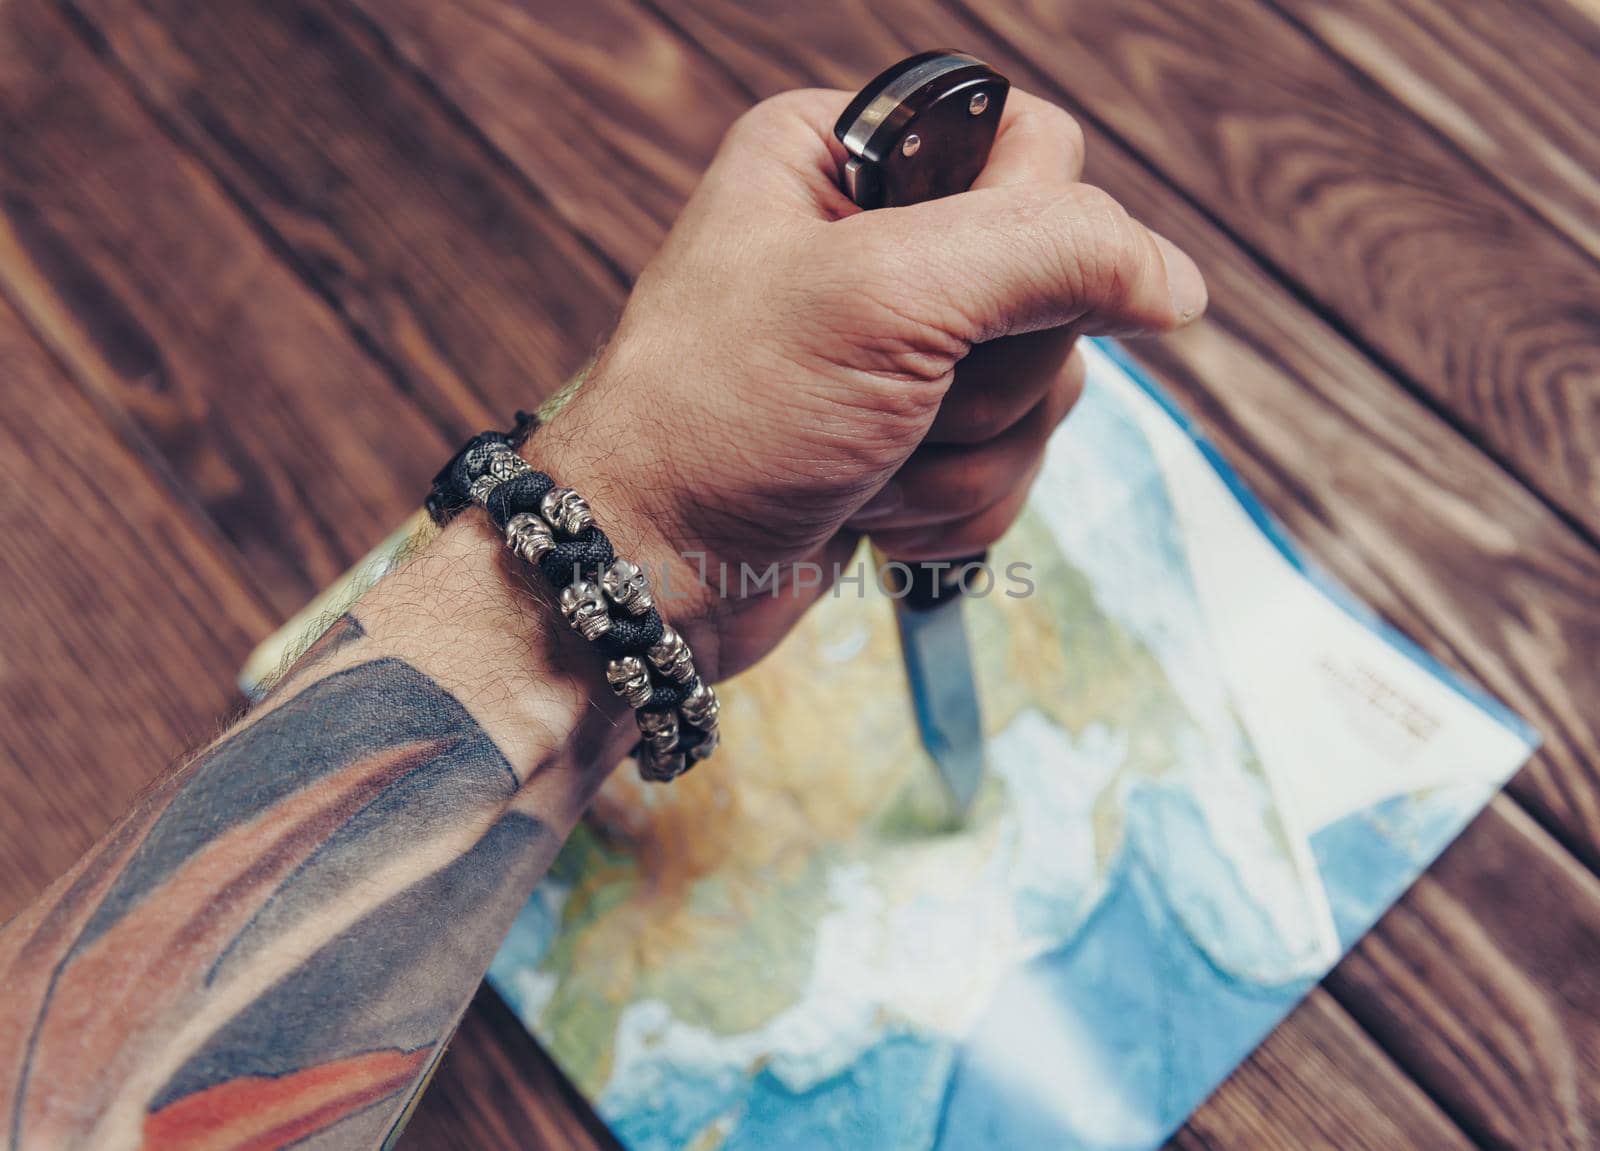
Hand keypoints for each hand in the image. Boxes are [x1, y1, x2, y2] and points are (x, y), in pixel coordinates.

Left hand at [531, 87, 1205, 680]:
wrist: (652, 573)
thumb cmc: (725, 418)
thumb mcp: (887, 297)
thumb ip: (1052, 256)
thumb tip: (1177, 282)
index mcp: (849, 155)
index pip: (1036, 149)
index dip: (1028, 241)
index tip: (949, 309)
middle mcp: (880, 238)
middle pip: (1058, 283)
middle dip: (989, 376)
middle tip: (895, 400)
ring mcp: (903, 347)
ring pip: (1047, 387)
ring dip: (968, 455)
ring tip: (870, 466)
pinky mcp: (913, 436)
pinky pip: (1013, 463)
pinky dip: (956, 507)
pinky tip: (874, 513)